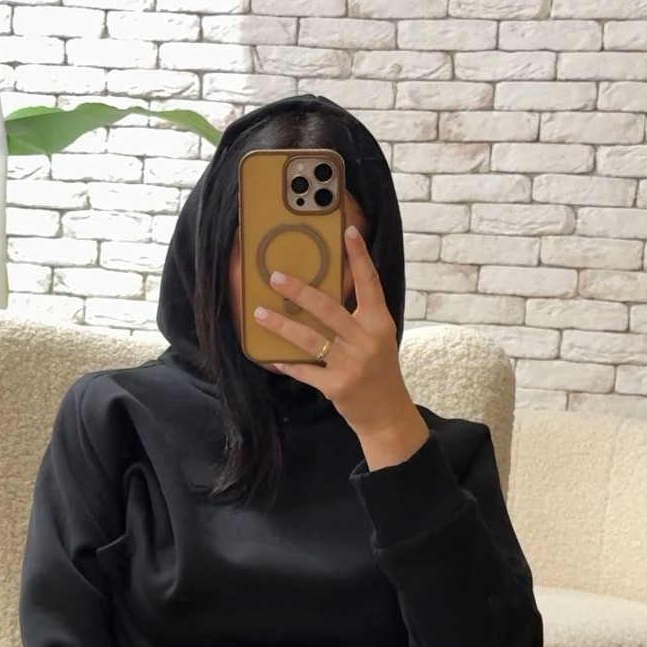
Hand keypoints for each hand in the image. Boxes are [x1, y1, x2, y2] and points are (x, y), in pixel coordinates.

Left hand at [254, 227, 430, 465]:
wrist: (387, 413)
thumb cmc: (379, 371)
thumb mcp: (377, 339)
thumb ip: (357, 318)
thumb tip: (320, 295)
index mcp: (379, 323)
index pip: (370, 284)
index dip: (359, 257)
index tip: (348, 232)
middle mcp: (367, 340)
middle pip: (328, 309)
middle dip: (300, 291)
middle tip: (276, 276)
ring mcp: (351, 364)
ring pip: (310, 339)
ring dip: (281, 325)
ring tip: (259, 312)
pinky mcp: (336, 386)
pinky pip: (305, 371)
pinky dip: (287, 364)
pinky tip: (272, 358)